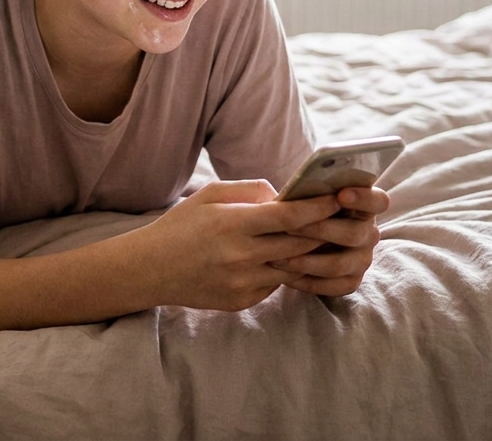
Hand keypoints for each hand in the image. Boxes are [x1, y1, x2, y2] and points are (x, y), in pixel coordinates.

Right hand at [136, 180, 345, 311]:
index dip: (319, 208)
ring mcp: (243, 282)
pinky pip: (275, 284)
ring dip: (308, 254)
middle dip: (323, 231)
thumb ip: (251, 191)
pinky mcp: (242, 301)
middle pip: (300, 244)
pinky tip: (281, 260)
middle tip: (341, 219)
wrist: (150, 270)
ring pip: (292, 267)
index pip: (290, 217)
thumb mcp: (210, 195)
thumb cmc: (181, 226)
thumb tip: (285, 195)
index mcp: (234, 224)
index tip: (337, 199)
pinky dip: (282, 271)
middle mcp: (241, 256)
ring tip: (320, 240)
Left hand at [275, 186, 389, 296]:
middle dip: (319, 230)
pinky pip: (332, 286)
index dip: (363, 198)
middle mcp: (369, 233)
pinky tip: (284, 276)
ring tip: (278, 258)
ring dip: (307, 261)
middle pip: (353, 233)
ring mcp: (362, 259)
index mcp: (364, 207)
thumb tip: (273, 189)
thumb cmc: (303, 213)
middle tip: (288, 226)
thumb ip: (303, 194)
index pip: (378, 201)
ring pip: (339, 264)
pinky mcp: (351, 281)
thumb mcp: (306, 199)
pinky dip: (306, 282)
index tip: (341, 195)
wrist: (298, 243)